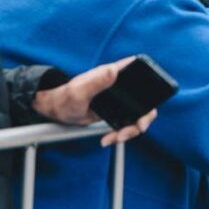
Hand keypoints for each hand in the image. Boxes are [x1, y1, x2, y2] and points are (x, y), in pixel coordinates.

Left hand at [32, 58, 156, 146]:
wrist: (58, 111)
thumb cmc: (65, 97)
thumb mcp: (80, 90)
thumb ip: (96, 81)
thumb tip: (113, 69)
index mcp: (113, 73)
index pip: (139, 70)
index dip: (151, 82)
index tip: (149, 101)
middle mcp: (119, 86)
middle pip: (144, 100)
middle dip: (144, 117)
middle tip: (138, 127)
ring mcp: (119, 100)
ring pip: (137, 116)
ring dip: (131, 130)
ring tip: (116, 138)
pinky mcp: (116, 112)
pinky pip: (126, 124)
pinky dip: (121, 134)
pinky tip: (108, 139)